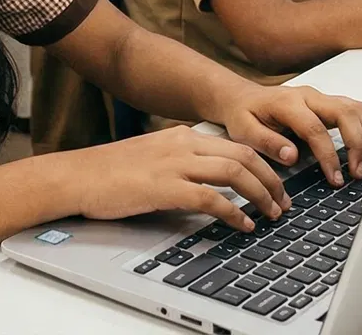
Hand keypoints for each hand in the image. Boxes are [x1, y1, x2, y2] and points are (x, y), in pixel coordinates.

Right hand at [64, 127, 287, 231]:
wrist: (78, 176)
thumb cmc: (111, 172)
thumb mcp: (154, 157)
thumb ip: (183, 163)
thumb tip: (211, 184)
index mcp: (183, 135)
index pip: (236, 144)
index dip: (264, 164)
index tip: (277, 183)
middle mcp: (183, 144)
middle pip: (244, 155)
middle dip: (271, 179)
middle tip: (284, 201)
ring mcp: (174, 164)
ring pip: (234, 172)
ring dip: (260, 194)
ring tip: (271, 213)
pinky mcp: (164, 187)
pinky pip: (211, 198)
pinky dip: (233, 212)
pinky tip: (242, 225)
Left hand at [213, 83, 361, 187]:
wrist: (243, 97)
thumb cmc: (243, 115)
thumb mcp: (243, 131)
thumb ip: (267, 142)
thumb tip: (292, 156)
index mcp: (287, 103)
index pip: (315, 129)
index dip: (329, 155)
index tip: (335, 178)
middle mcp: (309, 96)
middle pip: (345, 113)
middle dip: (357, 144)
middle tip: (358, 172)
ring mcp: (320, 97)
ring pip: (355, 108)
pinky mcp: (328, 102)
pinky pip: (355, 110)